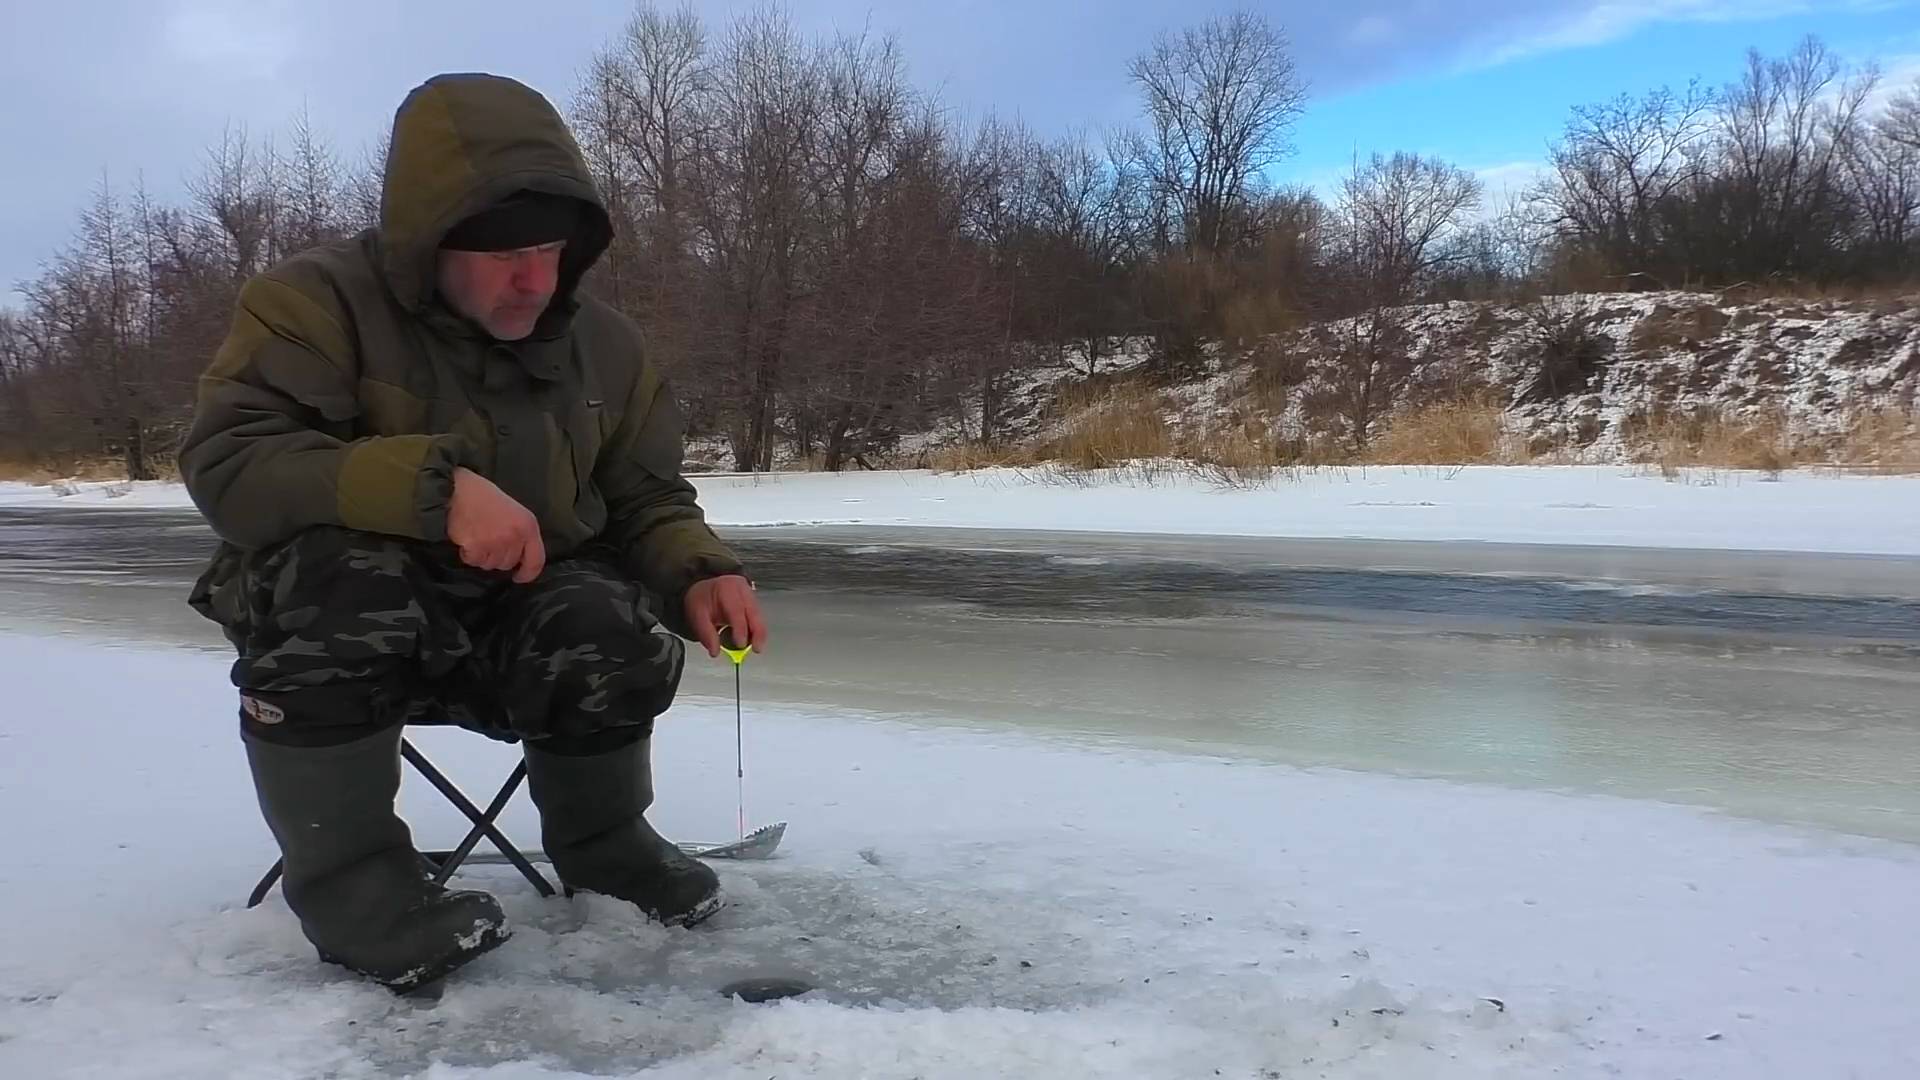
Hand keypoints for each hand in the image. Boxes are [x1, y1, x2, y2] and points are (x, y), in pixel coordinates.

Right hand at [446, 467, 545, 583]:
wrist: (460, 489)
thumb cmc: (487, 498)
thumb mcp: (515, 511)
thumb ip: (521, 534)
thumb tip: (520, 559)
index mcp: (528, 526)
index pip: (536, 560)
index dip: (528, 573)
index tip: (520, 576)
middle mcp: (514, 536)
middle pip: (508, 564)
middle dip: (498, 557)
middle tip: (488, 539)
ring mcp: (495, 543)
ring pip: (490, 564)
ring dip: (482, 556)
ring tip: (477, 535)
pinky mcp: (475, 547)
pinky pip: (473, 561)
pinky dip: (468, 554)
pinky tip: (467, 538)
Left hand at [684, 574, 766, 658]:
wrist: (706, 589)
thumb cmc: (702, 599)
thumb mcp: (697, 615)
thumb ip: (706, 634)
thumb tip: (714, 651)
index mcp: (726, 589)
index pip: (737, 610)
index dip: (741, 628)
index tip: (741, 643)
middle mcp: (742, 590)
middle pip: (754, 612)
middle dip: (758, 633)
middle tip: (756, 648)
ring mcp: (750, 595)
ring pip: (759, 616)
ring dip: (758, 633)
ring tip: (752, 646)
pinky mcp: (754, 603)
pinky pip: (758, 618)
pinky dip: (756, 630)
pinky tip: (751, 639)